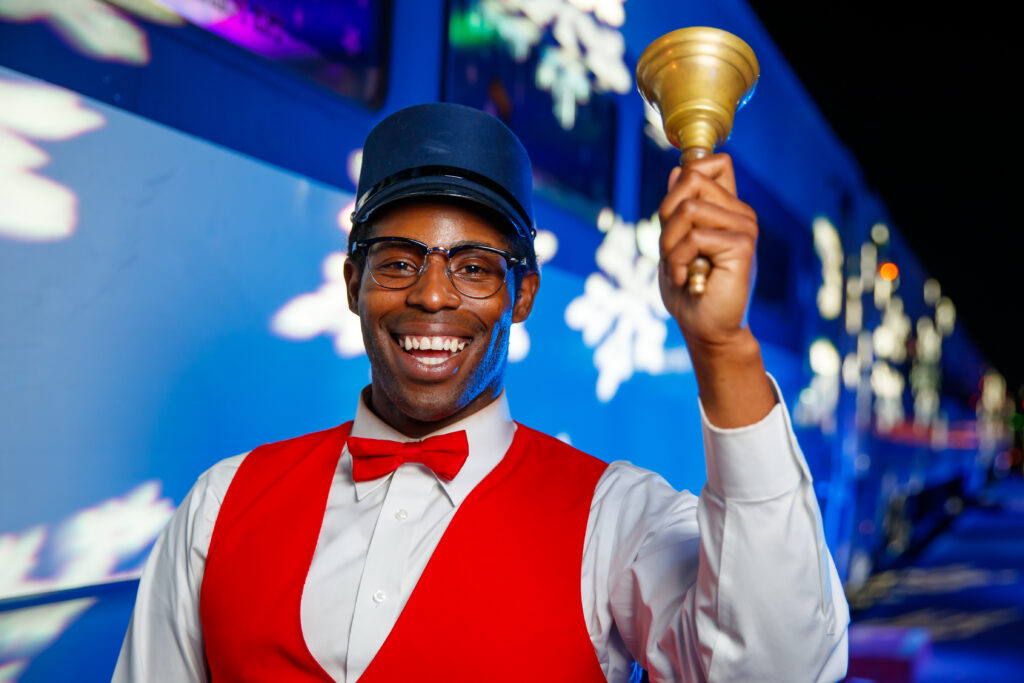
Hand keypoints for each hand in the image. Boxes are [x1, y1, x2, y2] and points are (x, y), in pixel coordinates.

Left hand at [658, 152, 774, 426]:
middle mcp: (740, 213)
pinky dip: (679, 260)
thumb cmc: (690, 289)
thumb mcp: (674, 243)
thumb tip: (676, 170)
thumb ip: (677, 209)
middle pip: (690, 179)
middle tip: (672, 251)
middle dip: (666, 217)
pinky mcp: (742, 246)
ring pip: (687, 210)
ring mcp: (744, 227)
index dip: (683, 179)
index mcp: (727, 208)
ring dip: (670, 243)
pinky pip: (694, 237)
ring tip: (680, 268)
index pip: (712, 163)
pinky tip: (687, 279)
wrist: (707, 330)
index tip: (673, 218)